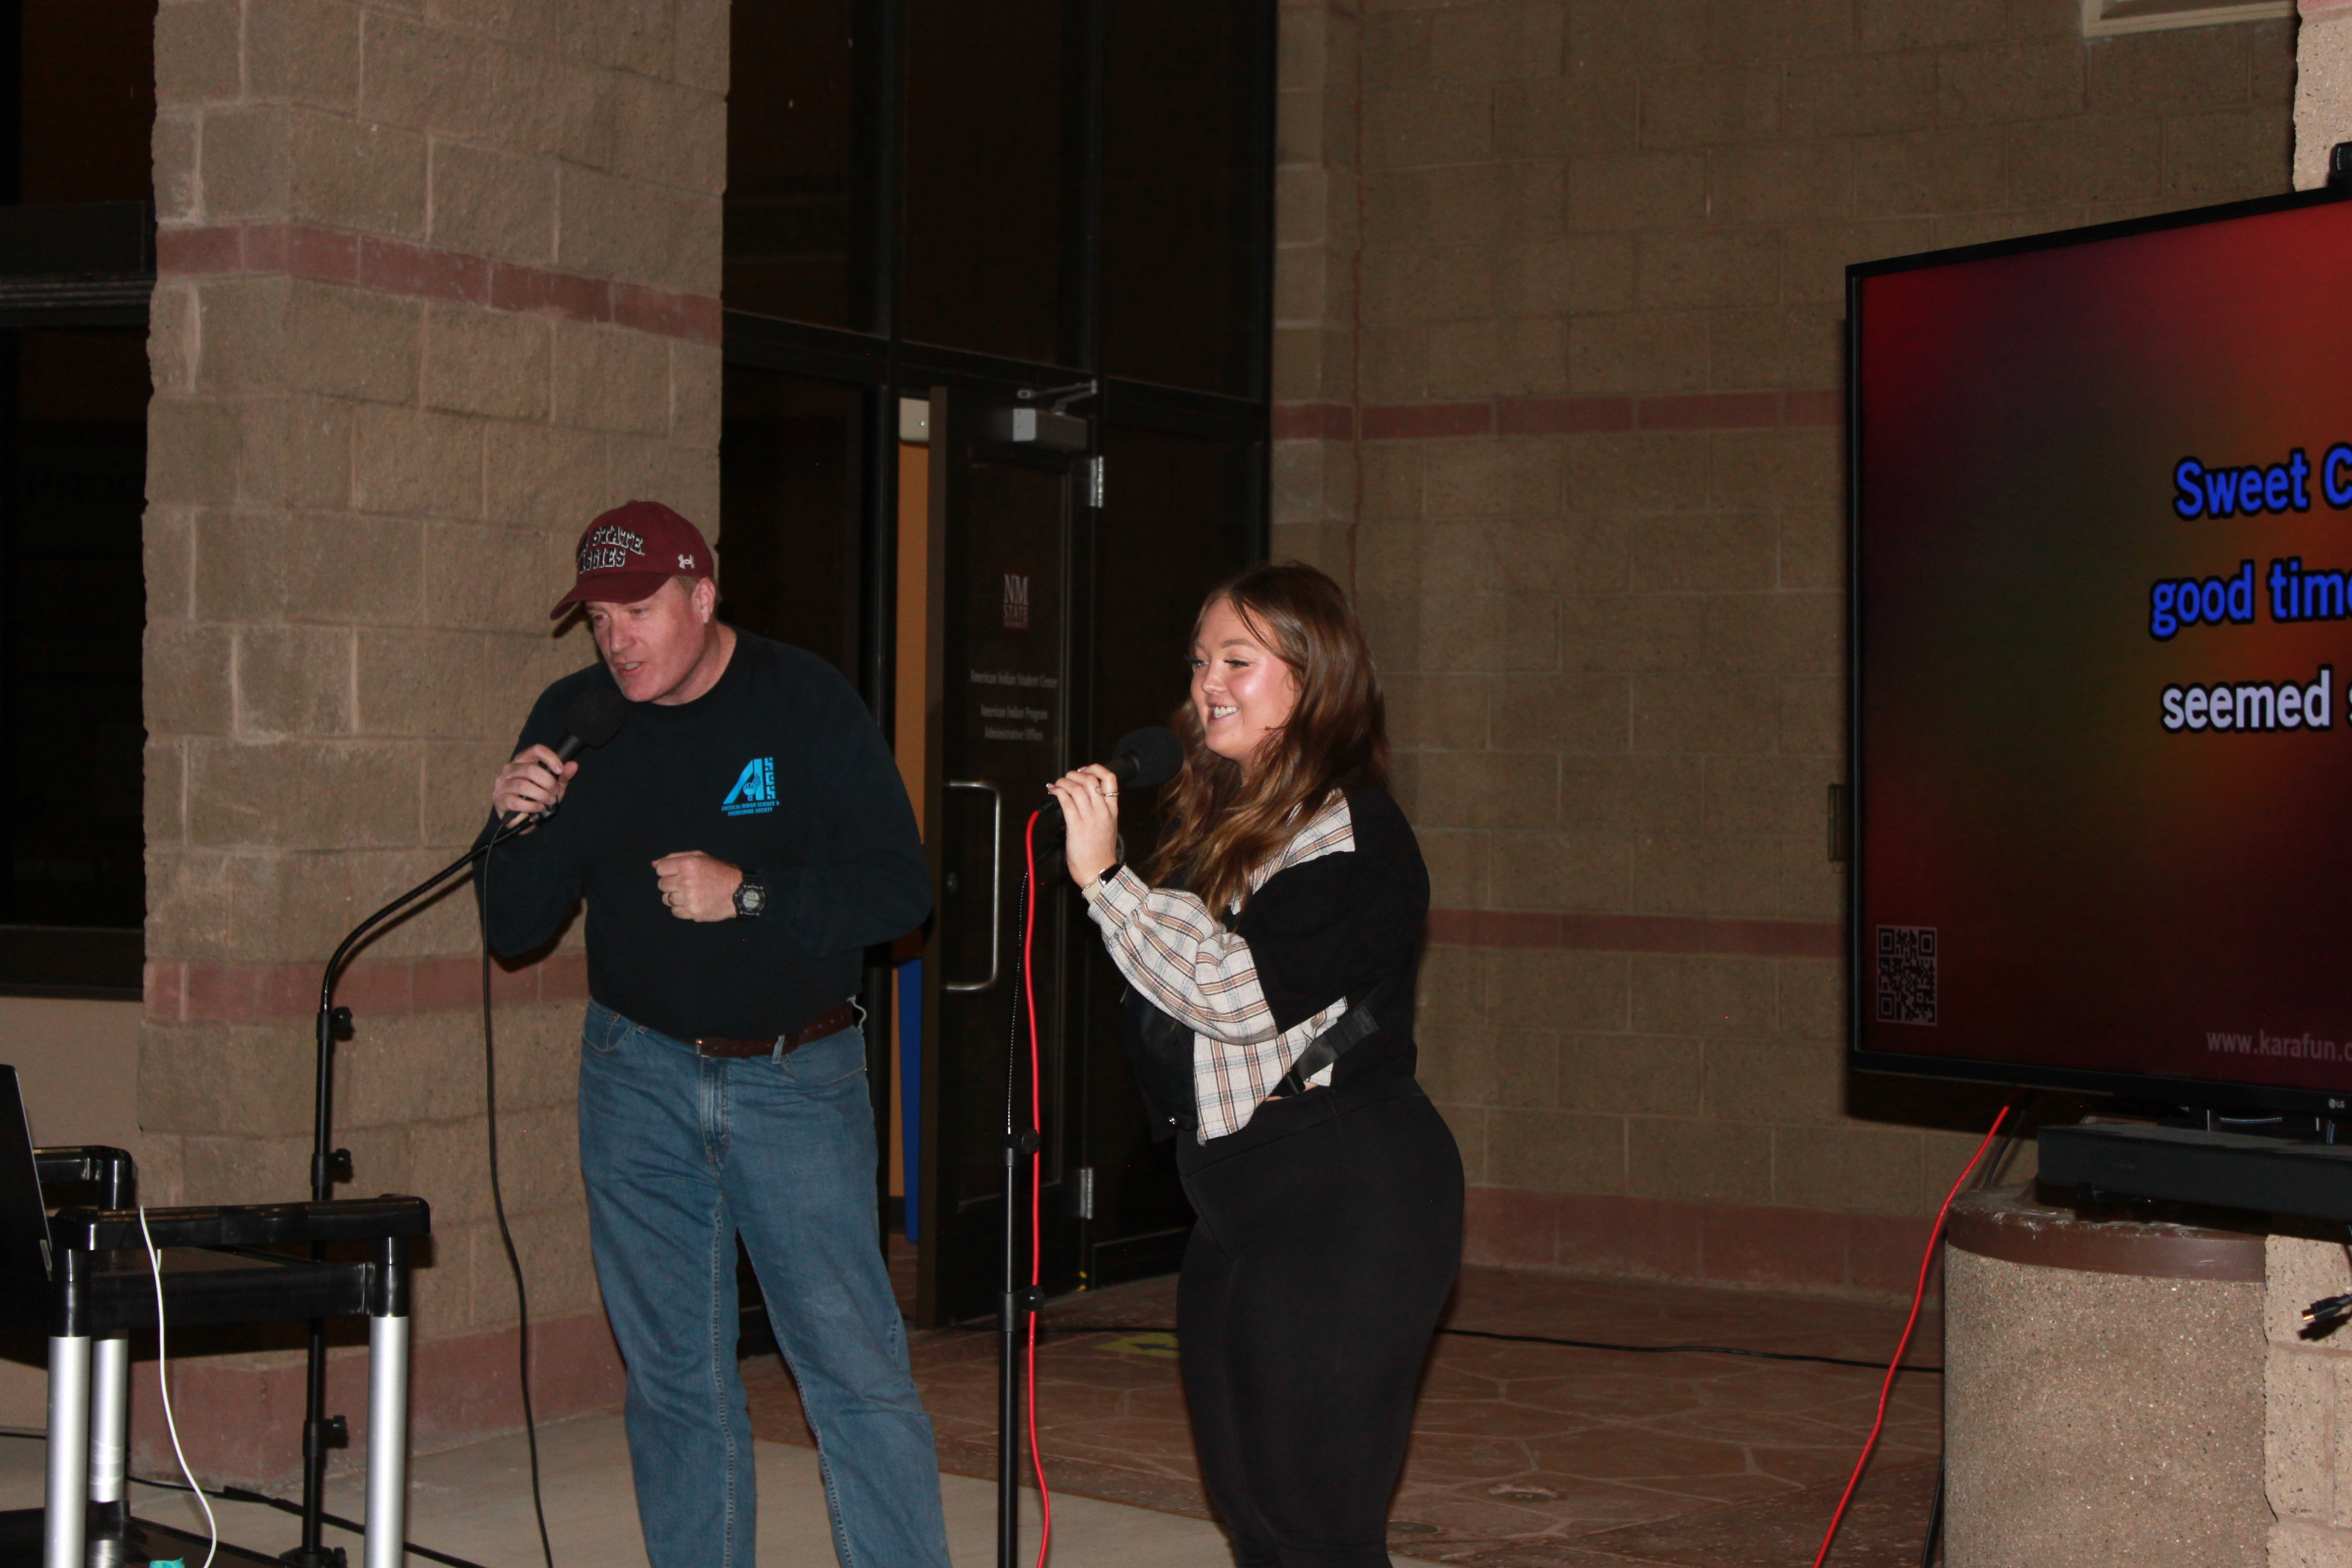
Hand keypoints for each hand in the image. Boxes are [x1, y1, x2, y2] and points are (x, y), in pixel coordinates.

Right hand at [492, 745, 577, 824]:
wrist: (522, 818)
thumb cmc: (537, 797)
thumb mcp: (553, 785)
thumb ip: (563, 776)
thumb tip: (573, 765)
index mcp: (523, 760)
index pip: (536, 750)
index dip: (550, 758)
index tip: (560, 770)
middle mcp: (510, 768)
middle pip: (530, 769)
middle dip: (547, 782)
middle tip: (555, 791)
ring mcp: (502, 784)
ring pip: (523, 786)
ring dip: (541, 795)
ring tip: (548, 801)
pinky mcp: (499, 799)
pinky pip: (515, 802)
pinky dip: (531, 806)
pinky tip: (538, 808)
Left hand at [652, 851, 744, 921]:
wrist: (738, 892)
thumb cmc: (719, 872)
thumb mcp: (700, 857)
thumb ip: (675, 858)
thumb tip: (654, 864)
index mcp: (687, 864)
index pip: (660, 869)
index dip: (668, 870)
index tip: (677, 873)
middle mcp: (686, 881)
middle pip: (661, 884)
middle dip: (671, 883)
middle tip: (685, 883)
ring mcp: (689, 898)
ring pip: (666, 899)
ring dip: (675, 896)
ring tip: (689, 893)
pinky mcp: (693, 912)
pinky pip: (674, 911)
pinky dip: (681, 908)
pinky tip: (692, 902)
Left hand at [1046, 764, 1120, 887]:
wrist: (1098, 872)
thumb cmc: (1100, 853)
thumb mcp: (1107, 827)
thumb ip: (1099, 812)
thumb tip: (1081, 799)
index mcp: (1112, 811)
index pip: (1110, 779)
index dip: (1096, 768)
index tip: (1085, 770)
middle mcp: (1102, 811)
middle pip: (1090, 779)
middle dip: (1075, 774)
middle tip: (1067, 778)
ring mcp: (1090, 818)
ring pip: (1076, 788)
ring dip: (1063, 782)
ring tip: (1057, 785)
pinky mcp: (1076, 826)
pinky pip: (1066, 801)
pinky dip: (1057, 792)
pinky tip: (1053, 792)